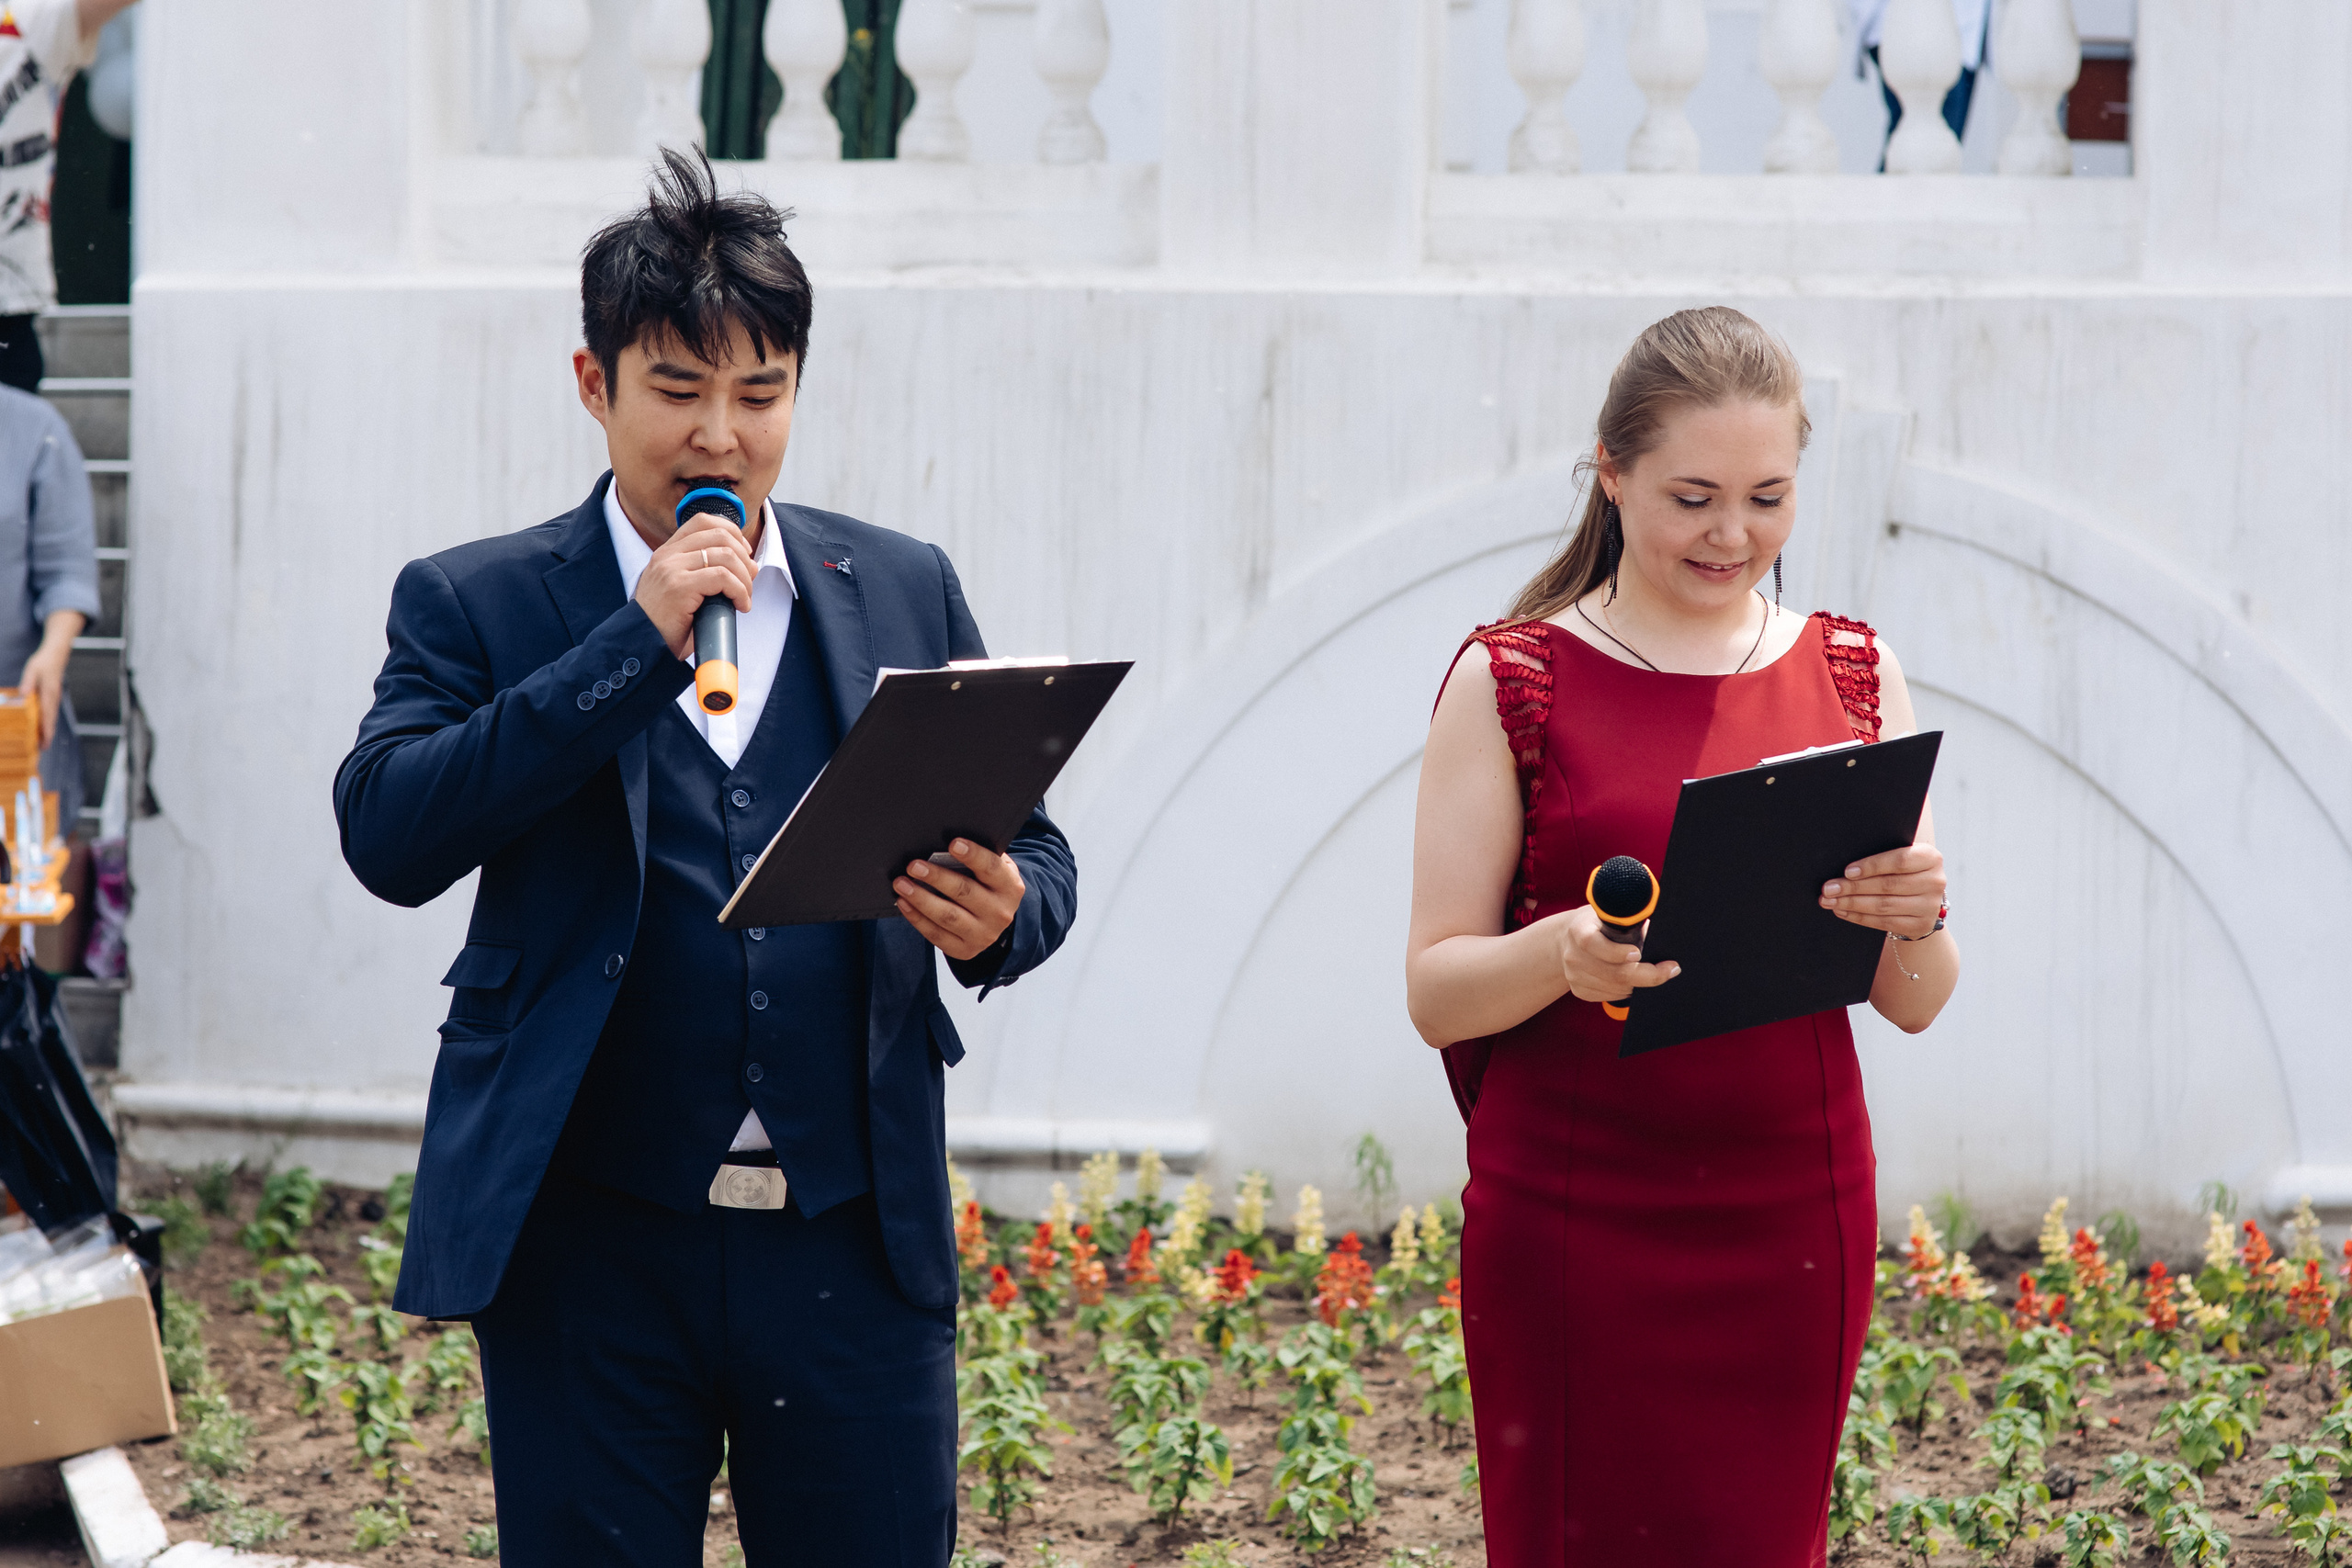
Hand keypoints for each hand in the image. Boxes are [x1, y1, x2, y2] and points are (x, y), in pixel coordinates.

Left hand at [17, 644, 66, 749]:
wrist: (56, 655)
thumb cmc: (43, 662)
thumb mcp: (32, 670)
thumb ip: (28, 682)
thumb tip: (23, 694)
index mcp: (49, 693)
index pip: (48, 715)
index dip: (46, 729)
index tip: (45, 741)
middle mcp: (54, 698)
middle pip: (51, 720)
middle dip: (48, 735)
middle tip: (43, 749)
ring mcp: (54, 699)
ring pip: (51, 719)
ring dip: (48, 731)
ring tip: (43, 744)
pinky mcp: (52, 698)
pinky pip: (50, 714)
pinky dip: (47, 724)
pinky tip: (42, 729)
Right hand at [633, 513, 756, 659]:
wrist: (642, 644)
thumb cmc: (667, 623)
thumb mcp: (682, 588)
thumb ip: (702, 571)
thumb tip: (745, 565)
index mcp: (668, 551)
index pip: (704, 521)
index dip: (732, 532)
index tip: (744, 554)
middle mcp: (668, 555)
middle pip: (720, 535)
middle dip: (744, 557)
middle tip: (749, 580)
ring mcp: (672, 568)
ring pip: (726, 555)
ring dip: (745, 578)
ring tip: (744, 597)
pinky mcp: (679, 586)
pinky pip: (722, 578)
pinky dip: (740, 591)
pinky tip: (740, 605)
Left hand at [894, 839, 1025, 961]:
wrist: (995, 919)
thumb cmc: (988, 885)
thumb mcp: (994, 870)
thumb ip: (978, 857)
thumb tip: (944, 845)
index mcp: (1010, 887)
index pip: (992, 868)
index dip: (973, 855)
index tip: (953, 844)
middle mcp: (999, 913)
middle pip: (965, 892)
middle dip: (936, 877)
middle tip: (914, 866)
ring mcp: (983, 935)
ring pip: (948, 916)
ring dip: (921, 899)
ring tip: (901, 884)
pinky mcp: (965, 949)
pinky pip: (936, 934)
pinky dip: (917, 918)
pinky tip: (904, 903)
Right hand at [1550, 904, 1680, 1004]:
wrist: (1567, 939)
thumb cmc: (1598, 924)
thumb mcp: (1609, 915)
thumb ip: (1628, 922)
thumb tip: (1656, 935)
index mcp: (1578, 929)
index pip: (1592, 943)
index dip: (1617, 952)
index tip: (1639, 953)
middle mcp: (1572, 955)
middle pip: (1613, 974)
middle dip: (1647, 974)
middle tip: (1669, 969)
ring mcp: (1573, 975)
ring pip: (1616, 988)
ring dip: (1638, 983)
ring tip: (1652, 973)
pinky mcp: (1578, 990)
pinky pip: (1609, 996)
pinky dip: (1626, 991)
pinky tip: (1633, 981)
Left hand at [1821, 844, 1945, 936]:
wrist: (1921, 898)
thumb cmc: (1901, 870)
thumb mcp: (1899, 856)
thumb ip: (1881, 855)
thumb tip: (1845, 867)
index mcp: (1931, 858)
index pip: (1900, 861)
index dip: (1872, 866)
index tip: (1847, 871)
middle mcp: (1935, 882)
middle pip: (1888, 885)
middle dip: (1853, 887)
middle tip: (1828, 888)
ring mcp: (1930, 906)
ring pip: (1883, 905)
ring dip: (1851, 903)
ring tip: (1829, 900)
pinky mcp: (1920, 925)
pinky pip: (1884, 922)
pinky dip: (1859, 917)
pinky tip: (1842, 911)